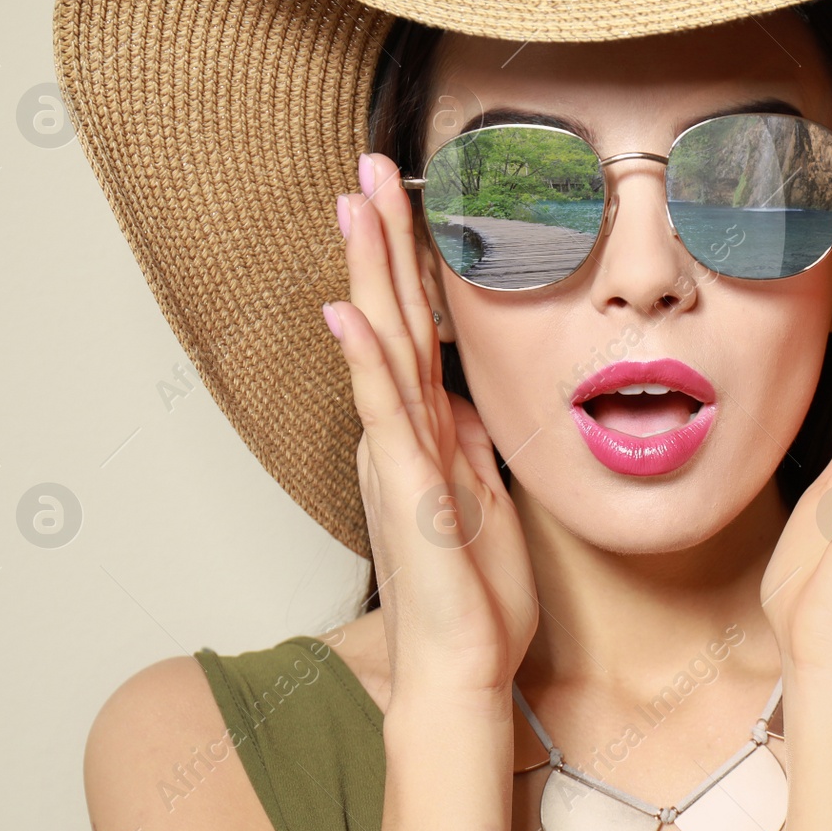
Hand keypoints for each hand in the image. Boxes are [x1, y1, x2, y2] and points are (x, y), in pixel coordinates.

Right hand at [325, 151, 538, 703]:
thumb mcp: (484, 493)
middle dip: (383, 238)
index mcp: (424, 428)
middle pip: (391, 314)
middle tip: (370, 166)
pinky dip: (365, 362)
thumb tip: (463, 395)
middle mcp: (402, 430)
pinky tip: (348, 312)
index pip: (417, 325)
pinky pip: (383, 413)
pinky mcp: (404, 487)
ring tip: (355, 204)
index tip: (406, 198)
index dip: (411, 260)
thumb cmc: (475, 591)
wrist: (464, 664)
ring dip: (370, 271)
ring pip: (382, 344)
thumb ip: (467, 439)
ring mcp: (398, 454)